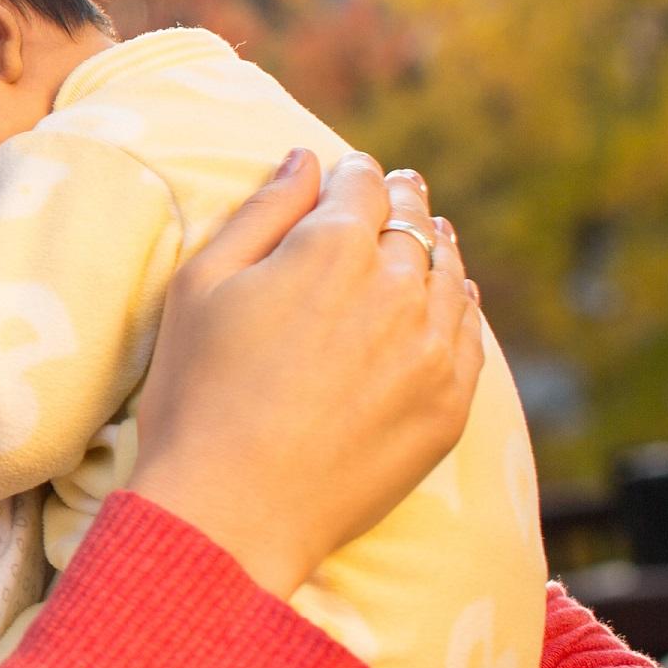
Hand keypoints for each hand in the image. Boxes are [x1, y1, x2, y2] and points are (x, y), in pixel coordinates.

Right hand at [131, 151, 480, 595]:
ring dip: (436, 247)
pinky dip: (460, 304)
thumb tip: (305, 159)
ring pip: (449, 272)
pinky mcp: (450, 402)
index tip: (350, 172)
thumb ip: (261, 213)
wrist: (235, 508)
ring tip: (429, 235)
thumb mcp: (201, 285)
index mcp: (332, 247)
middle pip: (413, 221)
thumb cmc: (197, 393)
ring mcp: (432, 347)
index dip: (353, 173)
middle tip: (397, 193)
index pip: (361, 184)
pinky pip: (469, 333)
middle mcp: (397, 286)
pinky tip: (450, 298)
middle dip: (401, 202)